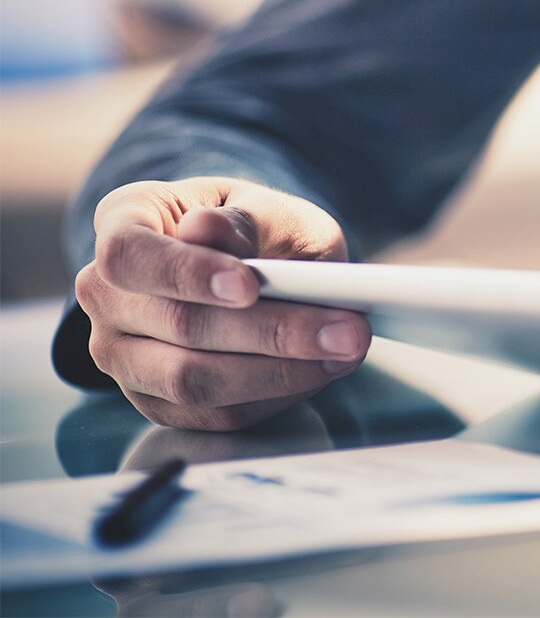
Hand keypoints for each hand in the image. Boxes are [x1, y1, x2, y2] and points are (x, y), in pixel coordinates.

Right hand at [74, 177, 369, 430]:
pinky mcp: (157, 400)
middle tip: (349, 328)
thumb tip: (205, 230)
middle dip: (271, 332)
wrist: (257, 262)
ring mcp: (123, 353)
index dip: (186, 274)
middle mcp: (106, 293)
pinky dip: (275, 395)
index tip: (249, 285)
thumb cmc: (257, 227)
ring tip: (347, 349)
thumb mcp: (266, 207)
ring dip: (280, 372)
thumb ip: (244, 219)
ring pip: (193, 381)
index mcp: (124, 223)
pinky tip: (321, 370)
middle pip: (177, 325)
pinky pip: (215, 414)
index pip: (130, 255)